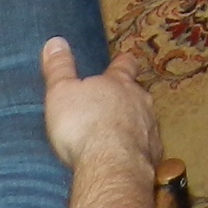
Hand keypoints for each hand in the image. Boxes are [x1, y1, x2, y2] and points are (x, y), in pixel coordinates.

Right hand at [39, 35, 160, 175]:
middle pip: (137, 93)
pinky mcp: (151, 154)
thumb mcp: (61, 92)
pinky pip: (145, 147)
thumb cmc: (83, 125)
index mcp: (119, 83)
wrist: (111, 166)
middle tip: (113, 103)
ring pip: (144, 119)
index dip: (122, 63)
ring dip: (132, 124)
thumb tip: (55, 41)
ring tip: (117, 133)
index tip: (121, 61)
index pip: (125, 65)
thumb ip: (59, 68)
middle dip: (126, 96)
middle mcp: (140, 101)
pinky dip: (136, 149)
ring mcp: (149, 128)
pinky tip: (125, 158)